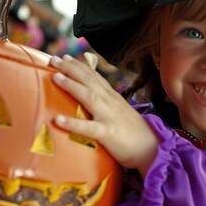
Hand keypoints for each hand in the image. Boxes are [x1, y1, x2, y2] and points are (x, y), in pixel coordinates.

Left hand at [49, 55, 158, 175]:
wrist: (151, 148)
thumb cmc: (133, 132)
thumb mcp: (119, 111)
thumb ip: (106, 102)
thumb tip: (92, 95)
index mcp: (112, 97)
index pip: (95, 76)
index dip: (79, 66)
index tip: (66, 57)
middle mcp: (110, 102)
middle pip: (89, 81)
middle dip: (70, 69)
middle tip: (53, 59)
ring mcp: (109, 116)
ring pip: (88, 97)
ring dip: (71, 86)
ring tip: (55, 77)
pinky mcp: (108, 133)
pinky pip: (89, 128)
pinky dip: (73, 123)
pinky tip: (58, 119)